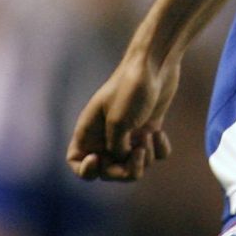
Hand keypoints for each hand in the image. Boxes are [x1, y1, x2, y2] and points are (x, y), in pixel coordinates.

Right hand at [66, 51, 179, 181]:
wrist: (157, 64)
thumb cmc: (131, 89)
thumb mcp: (119, 123)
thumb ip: (117, 149)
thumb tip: (125, 160)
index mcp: (89, 131)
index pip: (76, 162)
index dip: (85, 171)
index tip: (98, 161)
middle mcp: (106, 135)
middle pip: (109, 171)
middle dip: (124, 169)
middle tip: (138, 153)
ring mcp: (129, 134)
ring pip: (133, 166)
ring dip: (143, 158)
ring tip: (148, 136)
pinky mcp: (149, 129)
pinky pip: (153, 155)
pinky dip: (158, 150)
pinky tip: (159, 134)